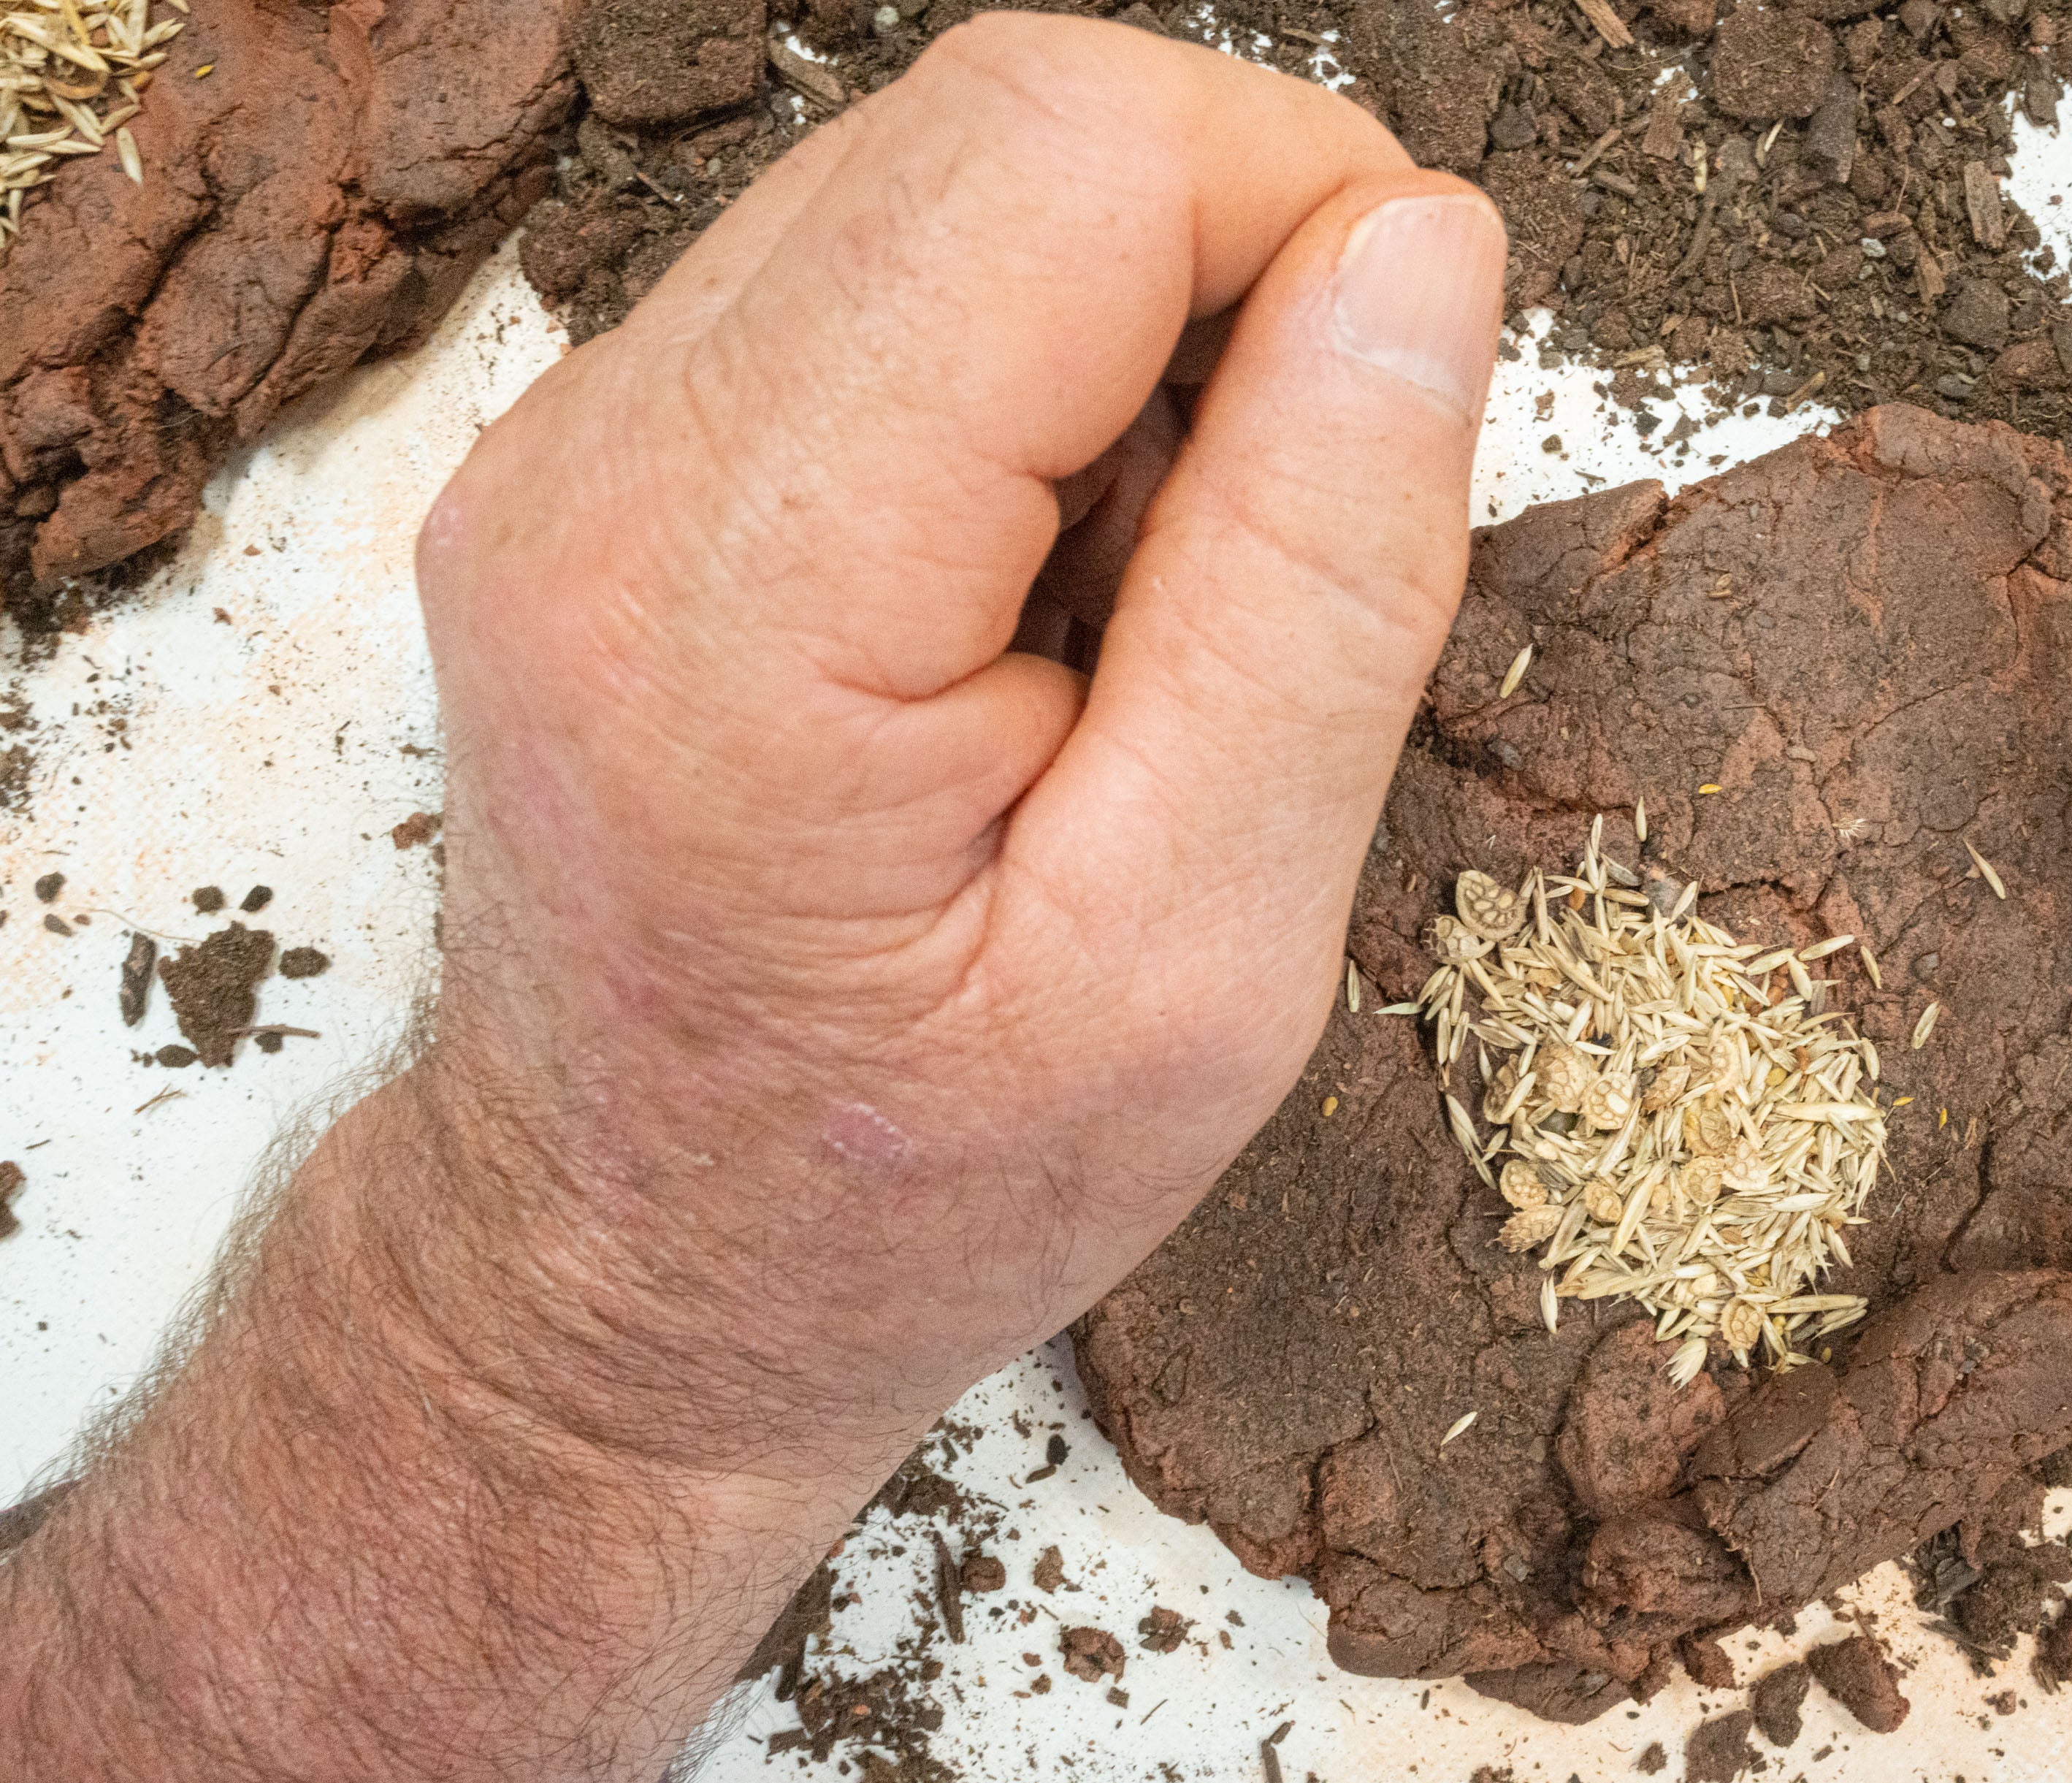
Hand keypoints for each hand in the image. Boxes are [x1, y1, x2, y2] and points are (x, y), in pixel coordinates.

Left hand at [0, 19, 1501, 1782]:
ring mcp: (576, 448)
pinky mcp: (603, 458)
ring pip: (946, 186)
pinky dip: (1024, 394)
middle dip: (1224, 275)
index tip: (1394, 407)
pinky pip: (876, 285)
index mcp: (749, 604)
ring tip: (1135, 617)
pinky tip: (1035, 602)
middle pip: (1001, 127)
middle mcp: (607, 470)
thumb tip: (1418, 253)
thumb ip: (1316, 584)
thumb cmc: (911, 1186)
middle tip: (1269, 551)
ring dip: (1125, 347)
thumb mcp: (1201, 962)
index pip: (1066, 157)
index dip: (1302, 208)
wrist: (634, 1289)